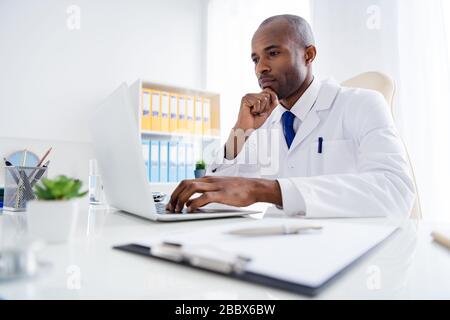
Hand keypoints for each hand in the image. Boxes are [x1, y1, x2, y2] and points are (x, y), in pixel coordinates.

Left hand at [165, 176, 281, 212]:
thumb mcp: (219, 189)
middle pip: (185, 183)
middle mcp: (210, 181)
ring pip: (192, 187)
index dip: (175, 192)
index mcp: (208, 179)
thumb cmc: (240, 190)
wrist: (255, 188)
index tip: (171, 202)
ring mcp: (216, 186)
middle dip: (175, 195)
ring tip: (179, 209)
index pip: (185, 182)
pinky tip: (191, 209)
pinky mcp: (222, 194)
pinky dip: (195, 203)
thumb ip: (205, 194)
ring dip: (182, 198)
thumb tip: (191, 202)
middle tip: (171, 207)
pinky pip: (204, 197)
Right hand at [234, 88, 278, 130]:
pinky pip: (257, 102)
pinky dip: (256, 109)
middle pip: (267, 96)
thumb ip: (273, 103)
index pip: (269, 92)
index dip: (269, 104)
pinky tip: (250, 112)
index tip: (261, 111)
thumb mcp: (268, 111)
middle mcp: (252, 94)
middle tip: (257, 113)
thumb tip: (275, 95)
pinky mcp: (245, 98)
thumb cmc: (255, 122)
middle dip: (265, 107)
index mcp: (257, 96)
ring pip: (263, 98)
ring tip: (253, 112)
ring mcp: (248, 96)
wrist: (247, 129)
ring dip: (260, 109)